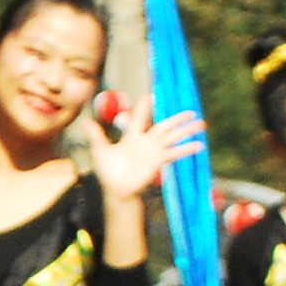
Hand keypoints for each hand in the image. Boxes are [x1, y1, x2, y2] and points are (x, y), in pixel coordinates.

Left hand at [90, 107, 205, 202]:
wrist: (116, 189)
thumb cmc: (109, 171)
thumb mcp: (101, 150)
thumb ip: (96, 135)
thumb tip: (84, 122)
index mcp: (133, 136)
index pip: (140, 118)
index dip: (144, 107)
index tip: (151, 96)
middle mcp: (146, 142)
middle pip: (164, 126)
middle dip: (177, 119)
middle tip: (191, 111)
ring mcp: (154, 151)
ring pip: (173, 137)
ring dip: (187, 130)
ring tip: (202, 124)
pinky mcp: (158, 161)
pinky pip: (174, 152)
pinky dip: (186, 149)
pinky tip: (199, 145)